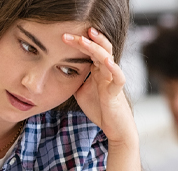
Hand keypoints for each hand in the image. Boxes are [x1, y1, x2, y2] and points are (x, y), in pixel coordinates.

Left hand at [63, 28, 137, 145]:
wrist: (114, 128)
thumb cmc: (100, 108)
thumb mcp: (81, 91)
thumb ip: (75, 80)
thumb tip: (59, 71)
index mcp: (98, 70)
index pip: (89, 51)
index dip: (78, 43)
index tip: (63, 37)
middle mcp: (106, 71)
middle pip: (99, 49)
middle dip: (84, 40)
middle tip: (67, 34)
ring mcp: (112, 80)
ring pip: (108, 58)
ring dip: (97, 48)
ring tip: (87, 38)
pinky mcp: (116, 92)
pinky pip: (118, 77)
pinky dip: (114, 68)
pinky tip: (106, 61)